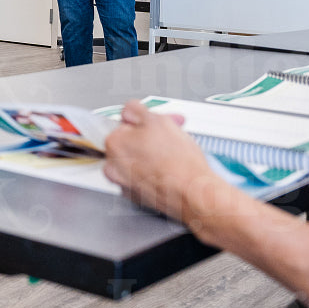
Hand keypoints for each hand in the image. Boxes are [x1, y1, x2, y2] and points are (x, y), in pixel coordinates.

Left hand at [102, 101, 226, 231]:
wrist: (194, 193)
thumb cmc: (178, 162)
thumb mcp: (157, 119)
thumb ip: (136, 110)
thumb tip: (129, 111)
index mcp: (113, 144)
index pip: (125, 124)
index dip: (147, 121)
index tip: (158, 124)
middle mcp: (113, 166)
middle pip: (132, 143)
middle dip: (152, 136)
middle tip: (170, 136)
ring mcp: (125, 183)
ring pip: (139, 160)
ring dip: (155, 154)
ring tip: (175, 153)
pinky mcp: (140, 196)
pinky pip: (146, 177)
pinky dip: (156, 172)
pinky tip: (171, 169)